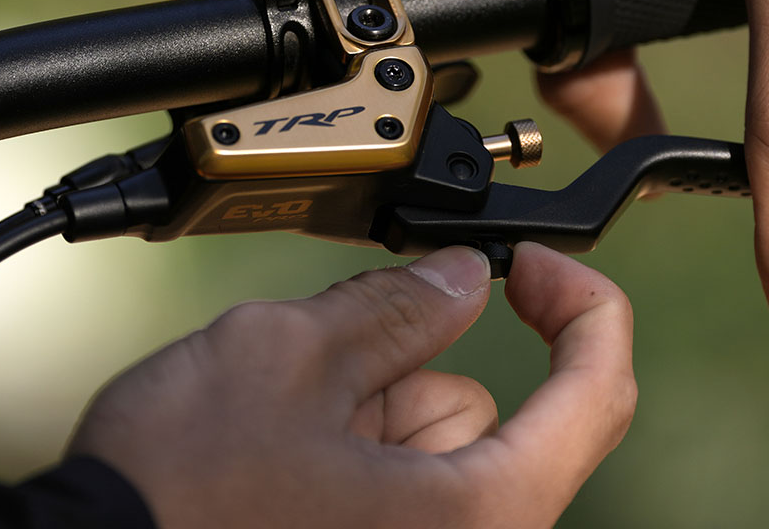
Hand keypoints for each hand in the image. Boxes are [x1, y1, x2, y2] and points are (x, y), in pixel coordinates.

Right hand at [67, 244, 635, 527]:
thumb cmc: (173, 502)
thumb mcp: (288, 359)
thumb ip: (395, 308)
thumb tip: (459, 280)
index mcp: (481, 515)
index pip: (595, 393)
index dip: (583, 306)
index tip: (535, 266)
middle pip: (484, 415)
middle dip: (406, 373)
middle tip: (320, 374)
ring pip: (431, 443)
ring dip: (367, 409)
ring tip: (279, 426)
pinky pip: (395, 479)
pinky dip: (349, 444)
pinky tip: (279, 452)